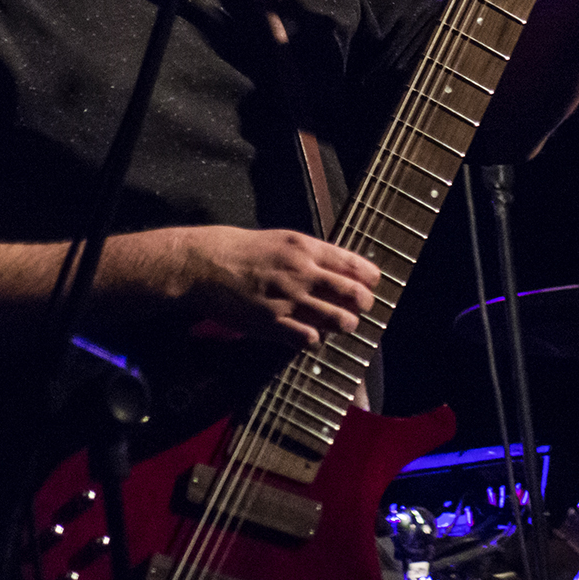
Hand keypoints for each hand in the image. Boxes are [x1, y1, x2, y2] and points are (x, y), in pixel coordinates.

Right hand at [174, 226, 379, 349]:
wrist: (204, 264)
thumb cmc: (243, 250)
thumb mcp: (283, 240)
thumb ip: (313, 254)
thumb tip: (342, 268)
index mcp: (305, 248)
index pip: (353, 264)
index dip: (370, 277)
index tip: (374, 283)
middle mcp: (301, 272)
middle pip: (352, 293)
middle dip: (364, 303)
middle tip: (364, 307)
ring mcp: (287, 299)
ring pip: (336, 319)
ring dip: (345, 324)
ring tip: (345, 325)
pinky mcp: (271, 322)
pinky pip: (307, 338)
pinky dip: (315, 339)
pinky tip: (312, 336)